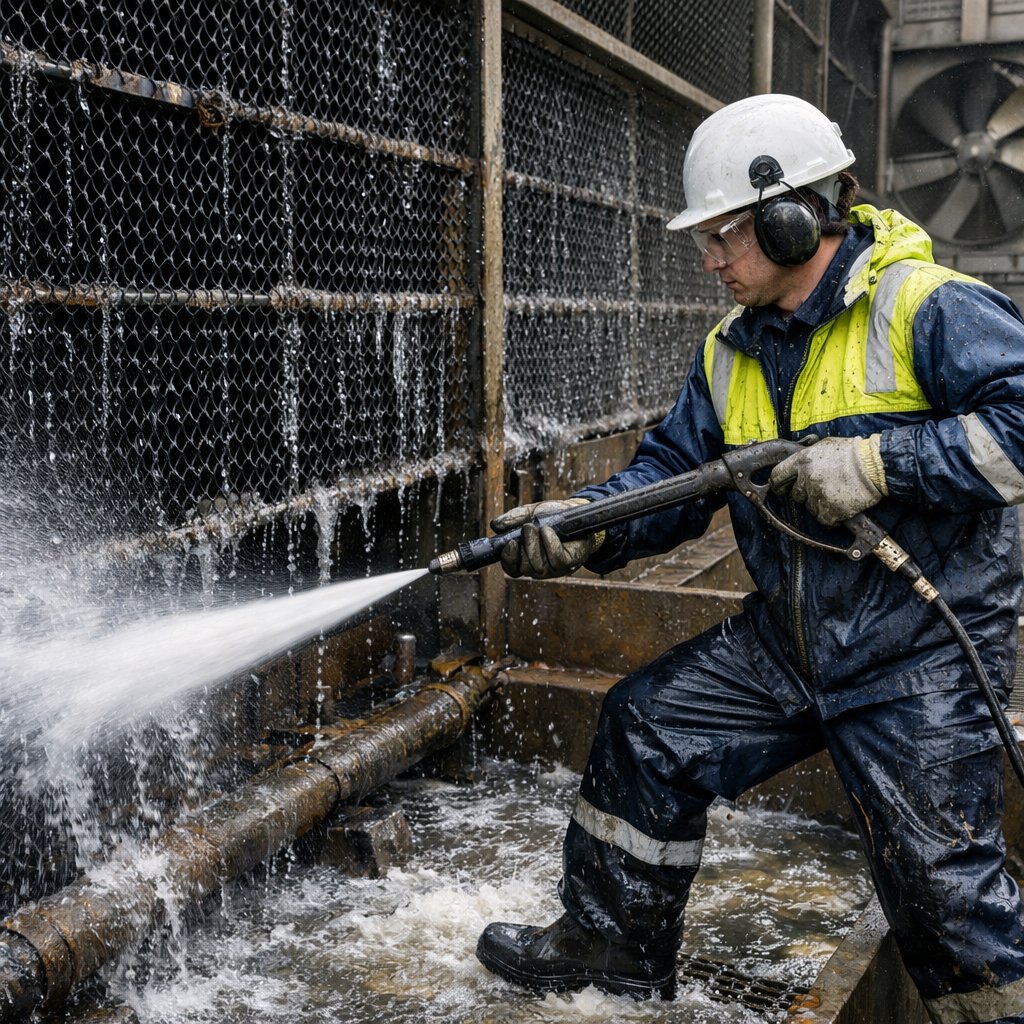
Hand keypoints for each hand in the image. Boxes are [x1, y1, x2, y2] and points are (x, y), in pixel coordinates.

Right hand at [491, 499, 603, 578]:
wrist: (575, 511)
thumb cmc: (552, 515)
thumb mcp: (529, 513)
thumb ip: (512, 520)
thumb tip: (495, 525)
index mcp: (526, 558)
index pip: (512, 569)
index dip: (508, 560)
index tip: (509, 544)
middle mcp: (539, 567)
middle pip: (524, 567)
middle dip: (524, 547)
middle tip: (527, 528)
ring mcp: (554, 568)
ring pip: (539, 566)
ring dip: (535, 544)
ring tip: (539, 527)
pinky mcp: (569, 563)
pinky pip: (555, 559)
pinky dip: (550, 543)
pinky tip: (548, 531)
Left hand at [769, 435, 886, 526]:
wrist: (875, 465)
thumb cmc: (853, 453)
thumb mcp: (824, 446)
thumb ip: (807, 457)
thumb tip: (797, 467)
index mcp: (803, 460)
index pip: (777, 476)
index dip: (778, 484)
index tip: (781, 488)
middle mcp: (807, 477)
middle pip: (796, 495)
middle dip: (806, 494)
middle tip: (821, 489)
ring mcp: (818, 494)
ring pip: (810, 508)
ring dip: (820, 505)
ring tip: (835, 495)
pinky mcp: (831, 509)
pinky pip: (824, 519)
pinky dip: (831, 517)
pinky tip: (840, 508)